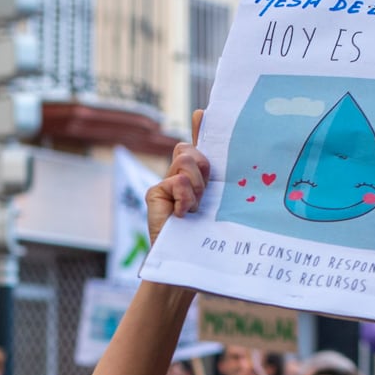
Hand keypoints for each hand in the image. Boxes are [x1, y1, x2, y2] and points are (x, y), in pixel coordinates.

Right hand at [145, 109, 208, 247]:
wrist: (188, 261)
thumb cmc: (207, 236)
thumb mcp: (219, 202)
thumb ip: (219, 178)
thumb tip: (220, 151)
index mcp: (197, 178)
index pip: (197, 144)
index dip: (199, 126)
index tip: (202, 113)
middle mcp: (178, 177)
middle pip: (189, 149)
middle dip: (203, 167)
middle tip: (204, 193)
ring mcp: (165, 184)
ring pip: (185, 159)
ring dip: (196, 185)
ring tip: (195, 207)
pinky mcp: (154, 193)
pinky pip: (177, 180)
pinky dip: (185, 198)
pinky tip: (183, 214)